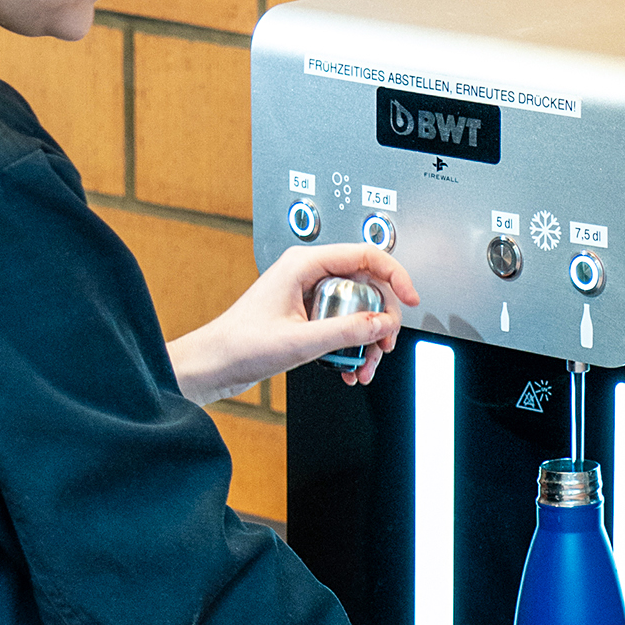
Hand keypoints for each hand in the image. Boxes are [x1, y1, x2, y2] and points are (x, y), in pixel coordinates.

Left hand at [167, 243, 418, 402]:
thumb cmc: (238, 345)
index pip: (366, 255)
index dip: (396, 276)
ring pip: (357, 310)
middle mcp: (308, 275)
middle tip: (383, 345)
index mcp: (304, 264)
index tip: (411, 299)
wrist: (213, 365)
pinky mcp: (306, 317)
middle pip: (367, 287)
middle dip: (381, 320)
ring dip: (366, 341)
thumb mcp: (301, 340)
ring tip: (364, 366)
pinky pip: (342, 326)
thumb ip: (347, 331)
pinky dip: (350, 348)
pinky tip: (348, 369)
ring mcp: (308, 296)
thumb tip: (382, 324)